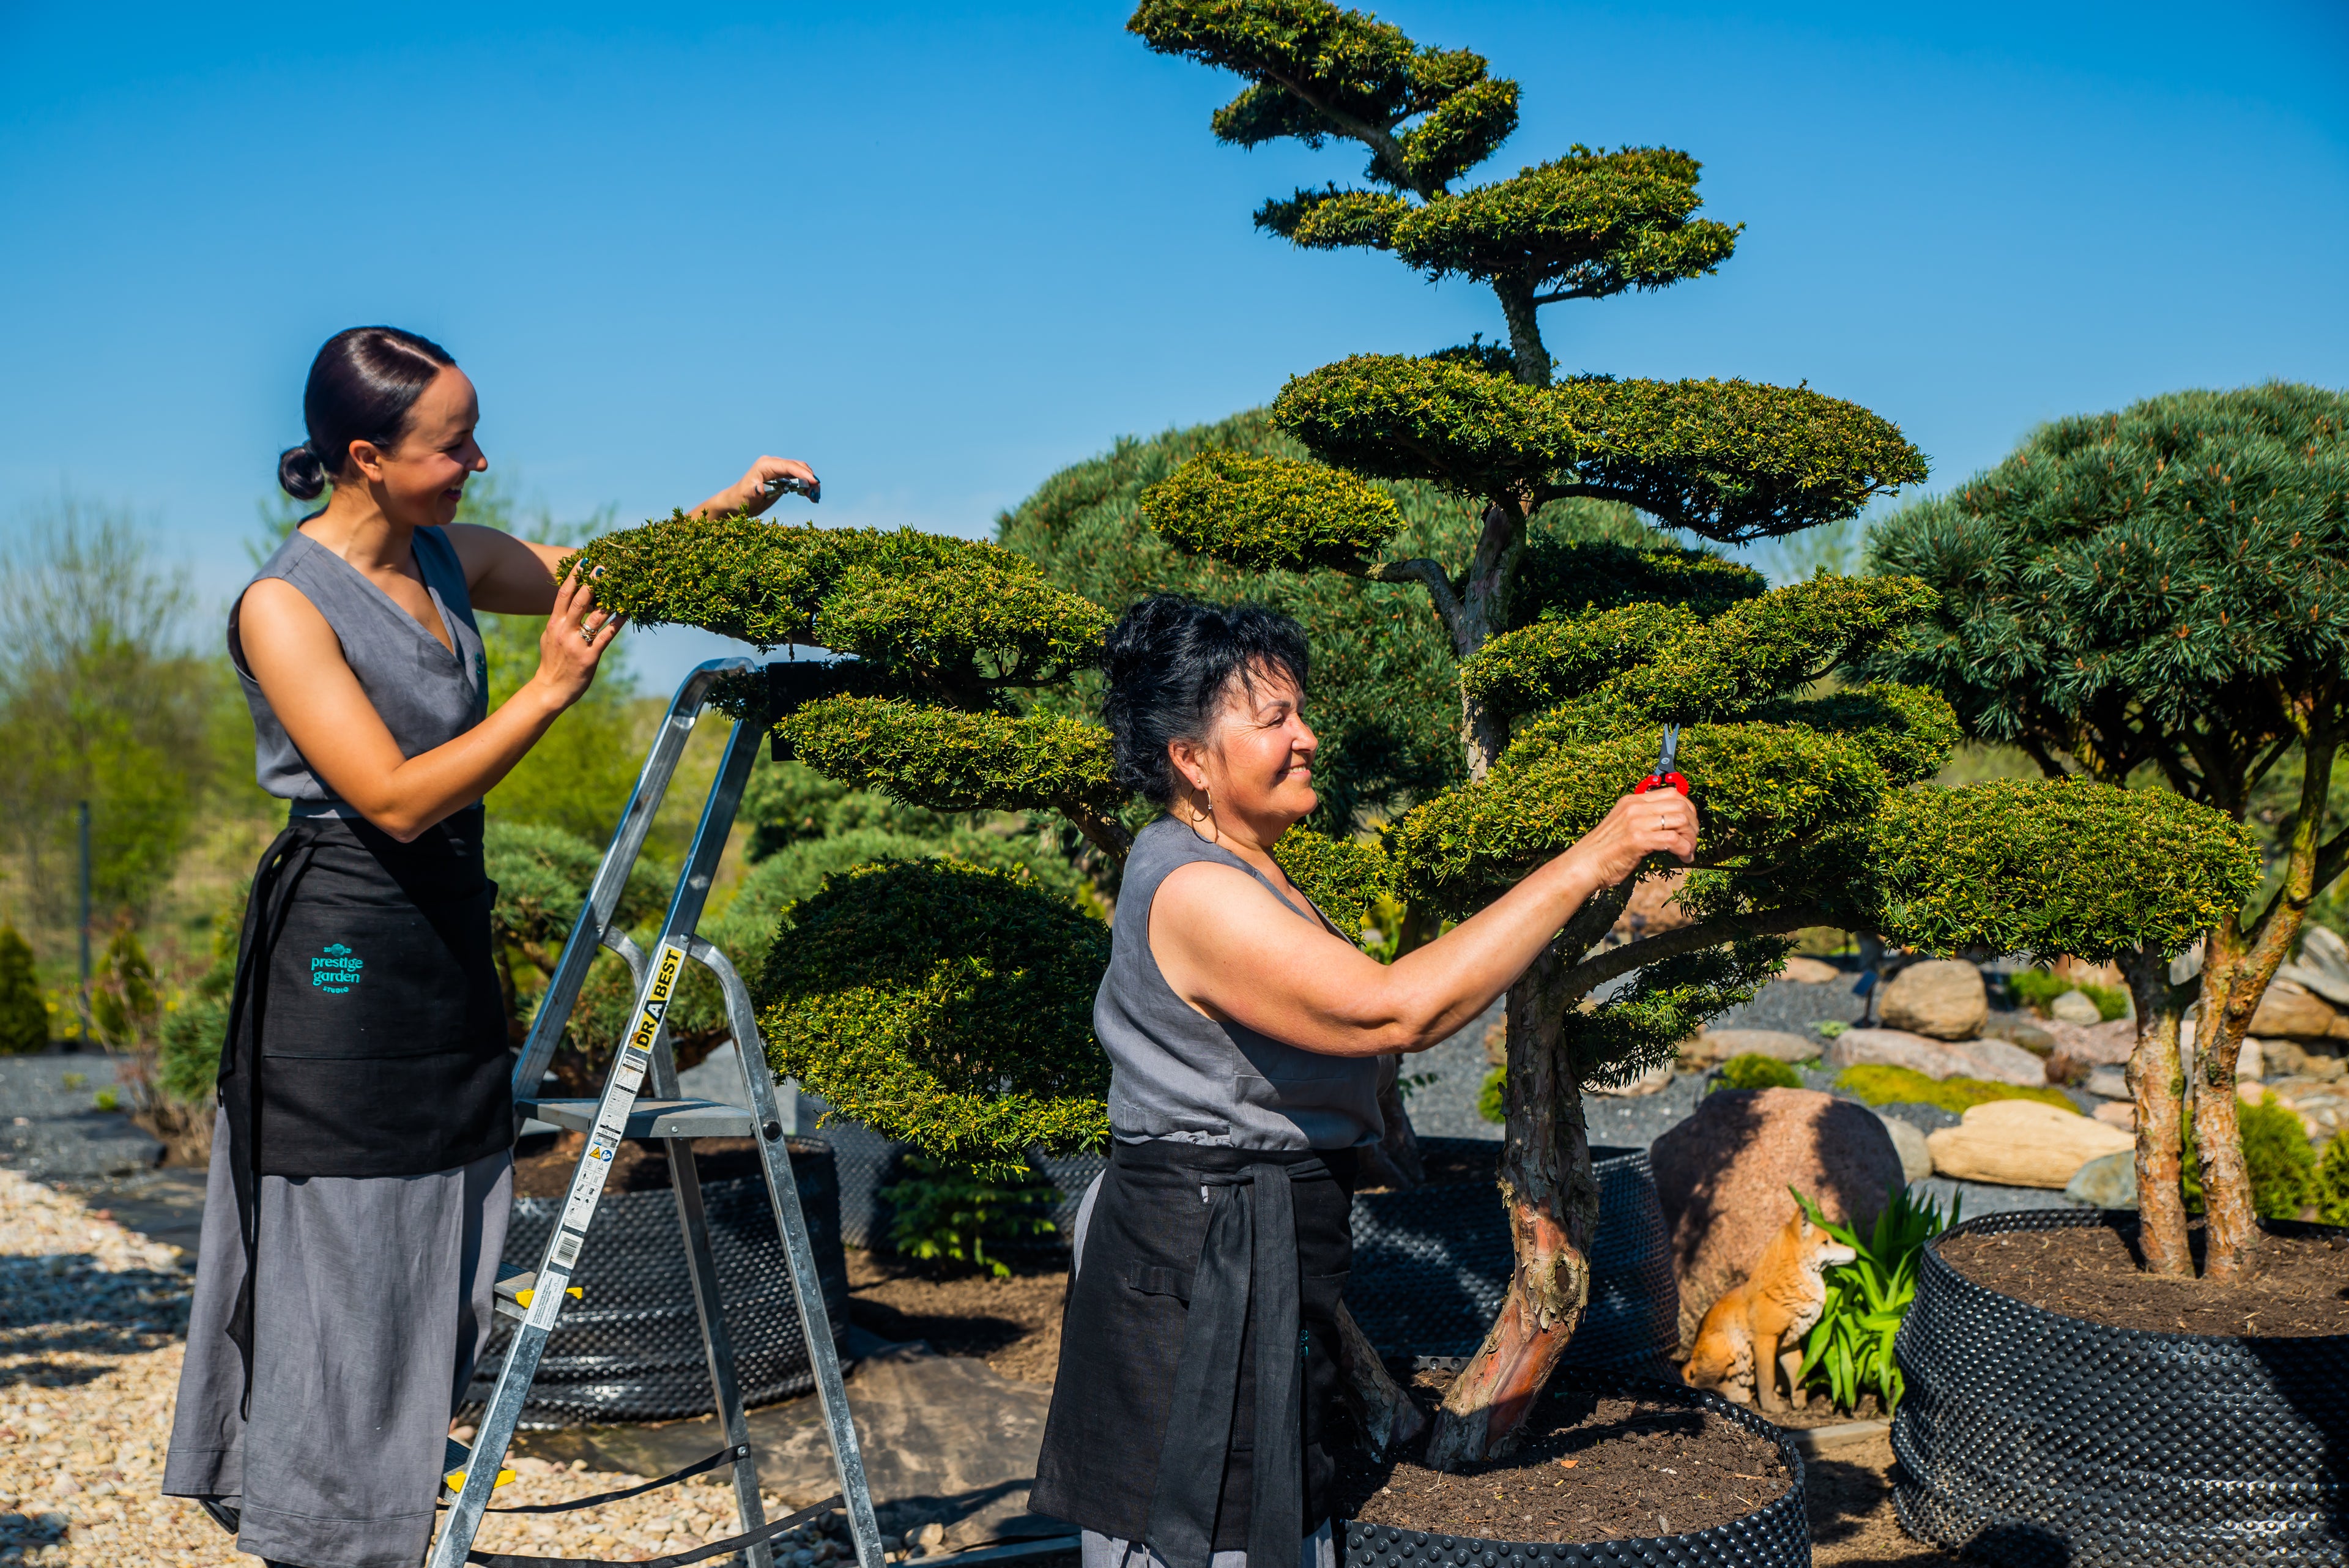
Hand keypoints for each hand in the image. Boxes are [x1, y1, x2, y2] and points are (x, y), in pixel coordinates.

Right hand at [529, 565, 622, 709]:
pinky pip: (607, 636)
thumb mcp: (550, 636)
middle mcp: (564, 631)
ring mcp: (577, 644)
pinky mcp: (589, 657)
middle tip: (605, 567)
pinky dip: (617, 623)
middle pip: (579, 600)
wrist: (550, 689)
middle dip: (592, 582)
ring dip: (609, 600)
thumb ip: (559, 619)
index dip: (573, 576)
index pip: (564, 595)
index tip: (583, 560)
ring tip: (620, 585)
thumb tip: (569, 599)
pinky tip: (627, 613)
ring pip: (595, 616)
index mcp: (554, 623)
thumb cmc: (553, 661)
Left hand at [695, 456, 818, 517]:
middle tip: (816, 493)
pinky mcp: (781, 477)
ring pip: (800, 471)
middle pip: (797, 466)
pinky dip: (806, 486)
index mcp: (765, 465)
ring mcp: (778, 470)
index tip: (814, 482)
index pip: (788, 466)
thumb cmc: (740, 499)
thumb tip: (760, 488)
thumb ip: (754, 492)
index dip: (802, 473)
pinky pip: (798, 478)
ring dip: (810, 483)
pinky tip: (810, 497)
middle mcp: (773, 464)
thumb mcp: (746, 497)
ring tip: (815, 497)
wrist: (736, 503)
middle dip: (809, 478)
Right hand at [1561, 789, 1699, 887]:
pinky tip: (1683, 858)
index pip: (1673, 793)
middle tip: (1692, 841)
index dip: (1688, 809)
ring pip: (1681, 820)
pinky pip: (1673, 839)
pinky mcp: (1637, 839)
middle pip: (1681, 805)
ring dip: (1691, 838)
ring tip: (1688, 852)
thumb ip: (1644, 821)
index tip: (1690, 826)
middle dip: (1693, 824)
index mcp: (1632, 801)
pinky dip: (1685, 849)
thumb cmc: (1604, 852)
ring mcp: (1636, 822)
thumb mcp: (1624, 827)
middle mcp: (1635, 807)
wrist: (1583, 866)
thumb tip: (1672, 828)